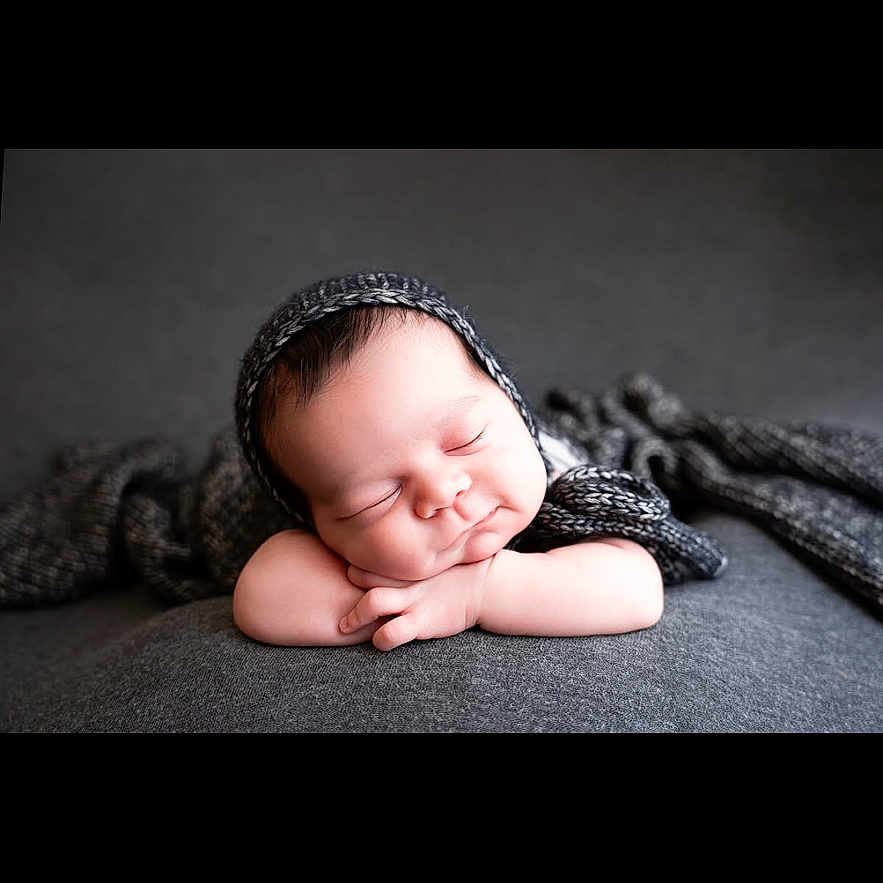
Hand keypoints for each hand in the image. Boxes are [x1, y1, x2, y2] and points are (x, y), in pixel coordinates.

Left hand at [339, 557, 495, 651]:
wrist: (488, 586)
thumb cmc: (460, 569)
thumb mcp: (437, 552)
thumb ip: (416, 548)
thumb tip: (400, 529)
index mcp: (406, 561)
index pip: (370, 556)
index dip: (355, 560)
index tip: (346, 566)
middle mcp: (404, 579)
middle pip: (362, 575)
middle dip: (348, 582)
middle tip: (336, 593)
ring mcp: (412, 601)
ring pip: (372, 603)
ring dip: (354, 616)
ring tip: (344, 625)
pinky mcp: (421, 622)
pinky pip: (392, 633)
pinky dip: (380, 639)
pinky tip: (378, 640)